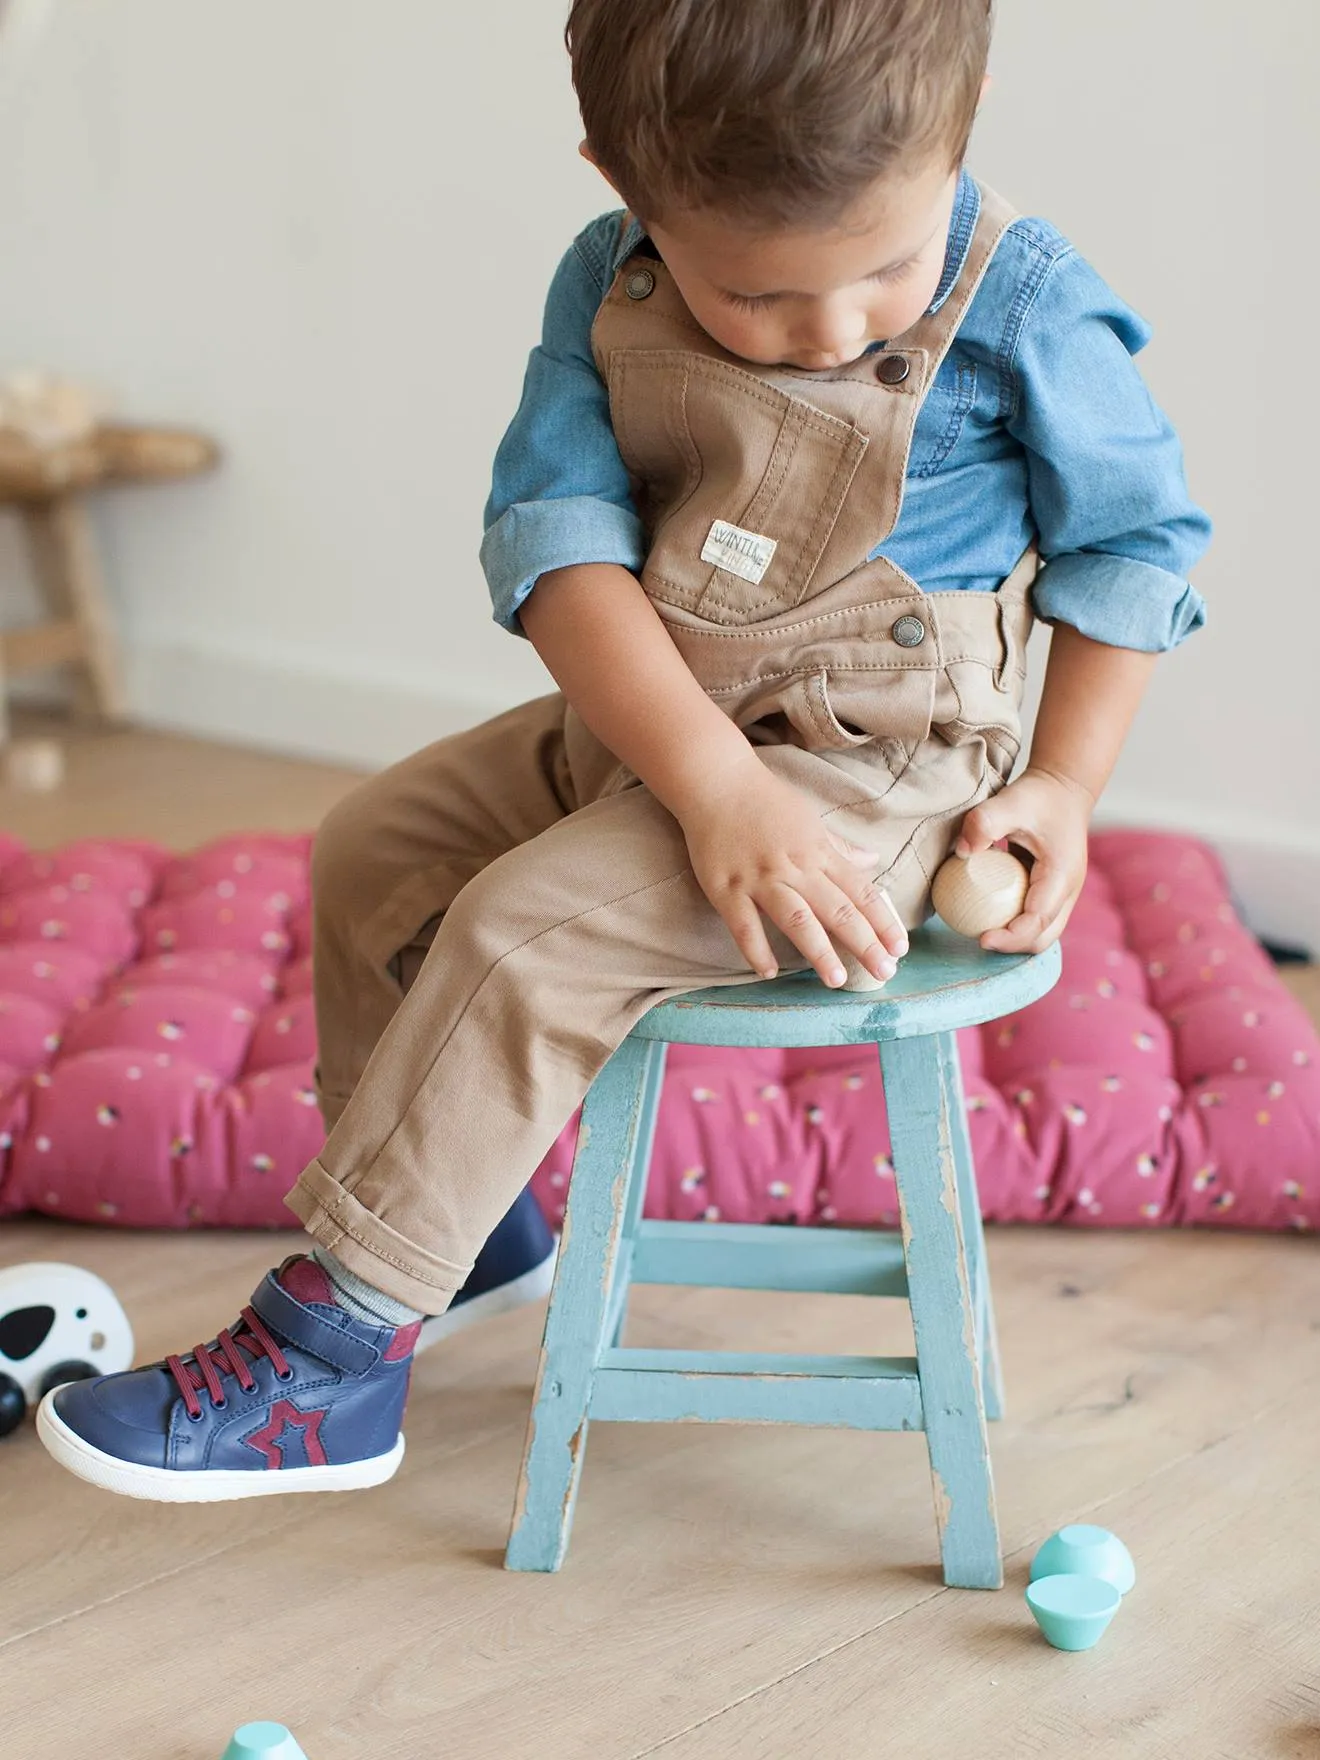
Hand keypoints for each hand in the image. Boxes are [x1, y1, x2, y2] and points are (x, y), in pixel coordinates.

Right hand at [676, 760, 908, 986]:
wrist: (716, 780)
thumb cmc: (765, 801)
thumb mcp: (810, 819)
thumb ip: (840, 847)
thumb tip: (873, 859)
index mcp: (819, 852)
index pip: (860, 892)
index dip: (882, 921)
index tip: (900, 948)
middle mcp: (795, 867)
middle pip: (837, 910)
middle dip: (864, 943)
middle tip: (884, 972)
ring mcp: (761, 879)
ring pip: (797, 920)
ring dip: (819, 952)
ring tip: (835, 981)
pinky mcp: (727, 889)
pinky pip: (744, 925)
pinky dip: (756, 950)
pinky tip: (769, 973)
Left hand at [955, 766, 1091, 953]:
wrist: (1064, 787)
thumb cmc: (1039, 796)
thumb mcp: (1010, 801)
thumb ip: (984, 823)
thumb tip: (962, 853)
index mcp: (1062, 875)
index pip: (1038, 920)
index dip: (1011, 937)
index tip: (981, 939)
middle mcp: (1067, 891)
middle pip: (1043, 937)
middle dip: (1012, 945)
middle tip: (977, 938)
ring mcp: (1062, 894)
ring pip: (1041, 933)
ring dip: (1013, 938)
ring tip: (979, 929)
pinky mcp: (1051, 891)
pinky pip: (1034, 919)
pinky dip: (1014, 923)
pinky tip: (985, 912)